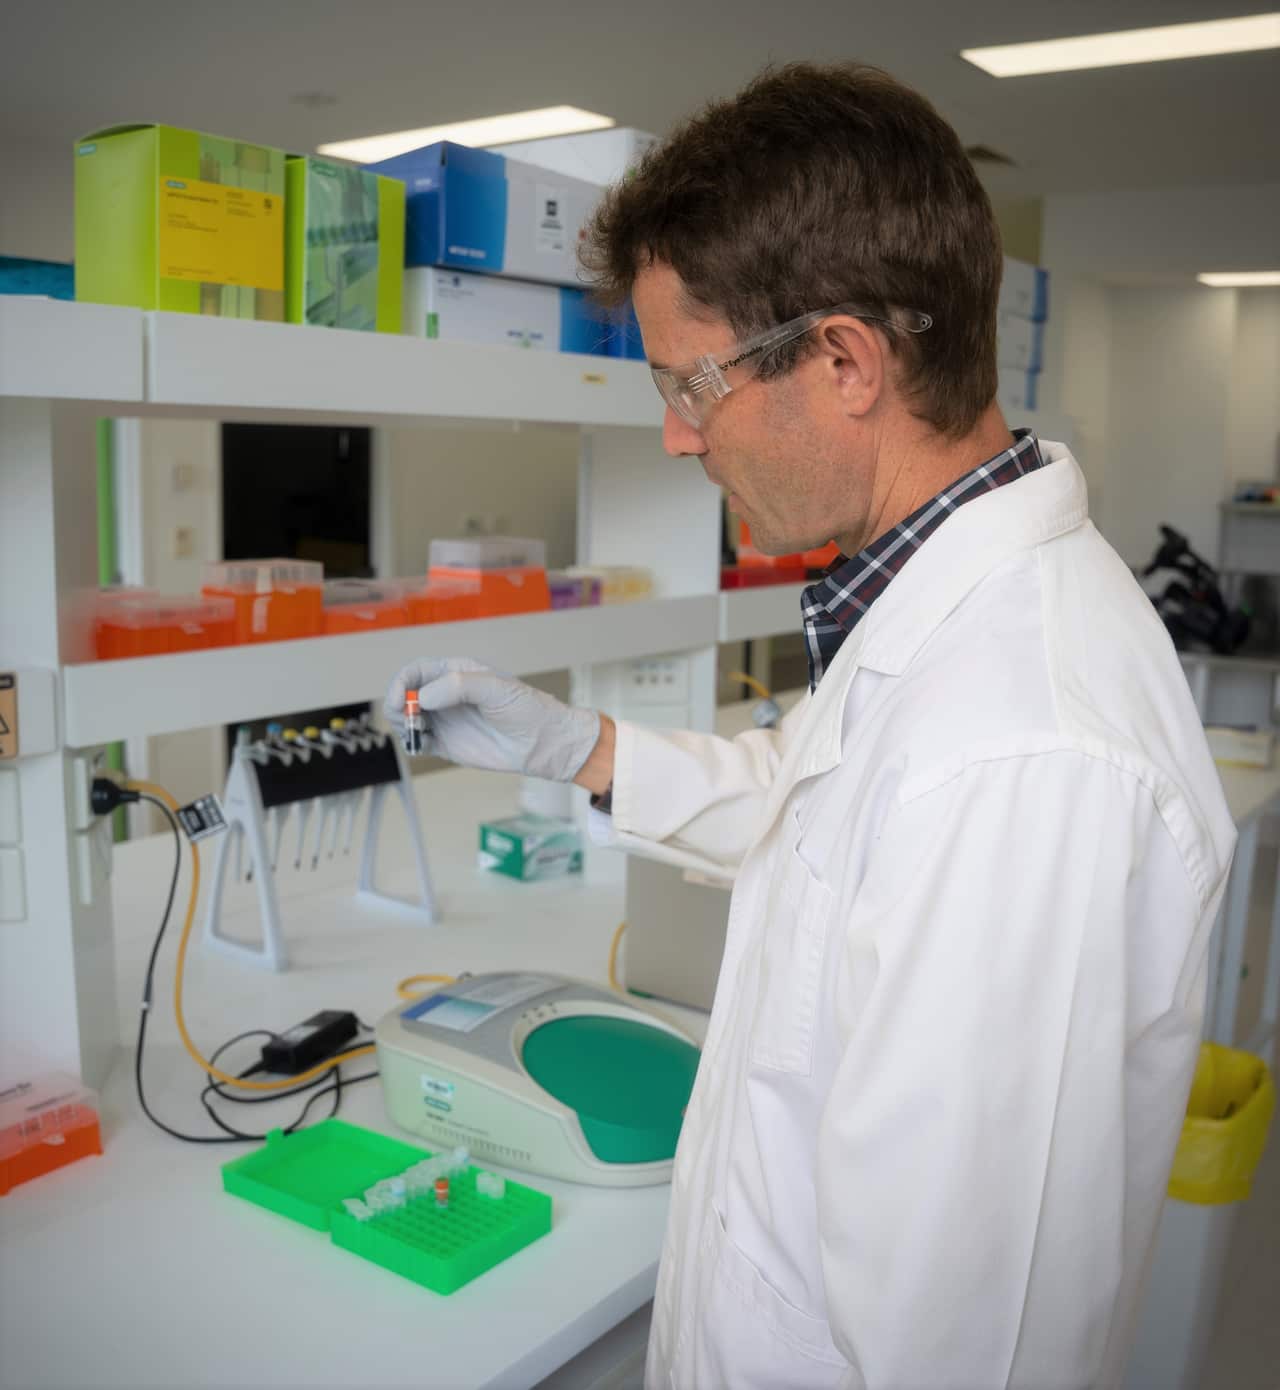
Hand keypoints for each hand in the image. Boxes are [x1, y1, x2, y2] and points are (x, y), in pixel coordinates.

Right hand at [384, 657, 601, 783]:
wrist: (543, 744)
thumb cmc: (527, 709)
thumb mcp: (496, 689)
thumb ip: (459, 687)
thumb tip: (424, 696)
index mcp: (456, 672)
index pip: (417, 670)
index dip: (401, 682)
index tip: (398, 699)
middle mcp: (446, 694)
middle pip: (406, 693)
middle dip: (397, 704)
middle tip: (405, 718)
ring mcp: (445, 719)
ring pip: (408, 718)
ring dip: (402, 724)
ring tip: (418, 733)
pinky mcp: (447, 744)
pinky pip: (419, 741)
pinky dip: (412, 743)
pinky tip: (422, 746)